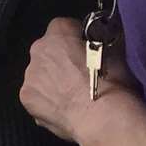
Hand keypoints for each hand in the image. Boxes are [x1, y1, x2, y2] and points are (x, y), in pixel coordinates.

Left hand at [20, 17, 132, 143]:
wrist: (105, 119)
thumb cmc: (114, 84)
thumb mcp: (118, 53)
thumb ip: (103, 42)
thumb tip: (105, 42)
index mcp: (58, 34)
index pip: (64, 26)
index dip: (77, 38)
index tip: (88, 49)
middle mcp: (39, 51)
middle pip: (49, 51)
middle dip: (63, 60)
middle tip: (83, 76)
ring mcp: (31, 76)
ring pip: (42, 74)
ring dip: (54, 81)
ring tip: (76, 96)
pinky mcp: (27, 98)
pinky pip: (38, 96)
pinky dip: (49, 101)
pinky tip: (67, 109)